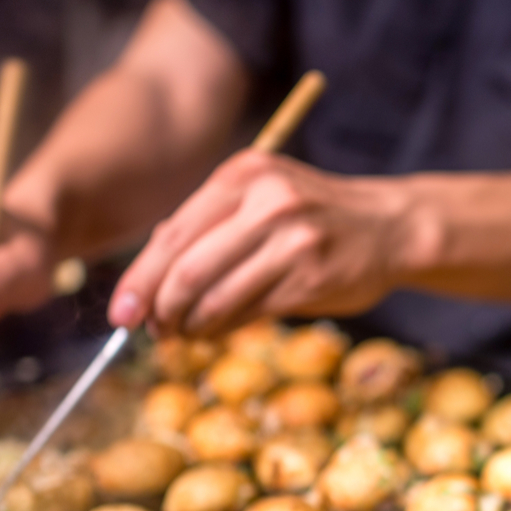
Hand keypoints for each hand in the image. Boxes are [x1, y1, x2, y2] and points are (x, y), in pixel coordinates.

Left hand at [108, 150, 422, 336]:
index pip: (173, 235)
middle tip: (152, 331)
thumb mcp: (260, 196)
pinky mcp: (311, 278)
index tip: (121, 312)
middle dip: (160, 309)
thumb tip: (149, 276)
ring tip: (182, 335)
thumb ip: (209, 224)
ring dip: (190, 326)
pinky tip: (215, 333)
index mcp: (243, 175)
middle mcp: (267, 203)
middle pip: (188, 270)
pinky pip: (249, 313)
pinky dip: (223, 330)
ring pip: (216, 298)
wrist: (389, 225)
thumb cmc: (314, 216)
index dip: (140, 280)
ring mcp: (292, 241)